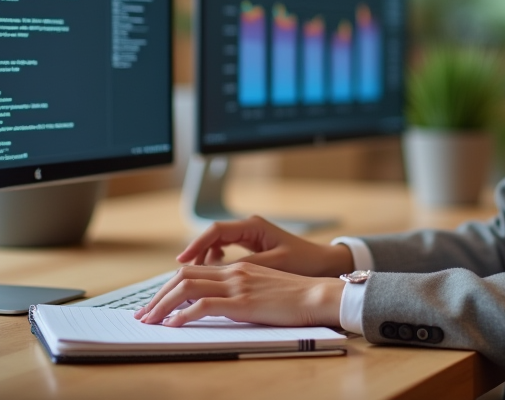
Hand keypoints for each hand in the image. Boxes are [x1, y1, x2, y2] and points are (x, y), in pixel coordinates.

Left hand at [133, 262, 343, 326]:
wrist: (318, 295)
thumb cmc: (296, 297)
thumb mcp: (263, 290)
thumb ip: (241, 293)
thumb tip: (220, 307)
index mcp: (237, 269)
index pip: (193, 271)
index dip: (169, 287)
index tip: (156, 304)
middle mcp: (233, 272)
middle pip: (183, 276)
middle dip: (157, 296)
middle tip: (143, 315)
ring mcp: (237, 285)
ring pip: (187, 287)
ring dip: (163, 305)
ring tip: (150, 321)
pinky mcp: (243, 301)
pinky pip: (204, 305)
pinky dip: (183, 314)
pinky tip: (173, 325)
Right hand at [176, 215, 353, 276]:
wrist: (325, 263)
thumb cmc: (304, 262)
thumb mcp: (273, 265)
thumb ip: (245, 266)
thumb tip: (217, 272)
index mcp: (253, 226)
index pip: (215, 231)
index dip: (196, 246)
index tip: (181, 262)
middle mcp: (249, 227)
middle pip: (212, 236)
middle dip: (195, 253)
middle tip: (179, 273)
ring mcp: (250, 236)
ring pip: (217, 244)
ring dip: (204, 258)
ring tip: (194, 277)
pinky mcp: (253, 247)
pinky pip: (226, 251)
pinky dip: (216, 262)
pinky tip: (213, 275)